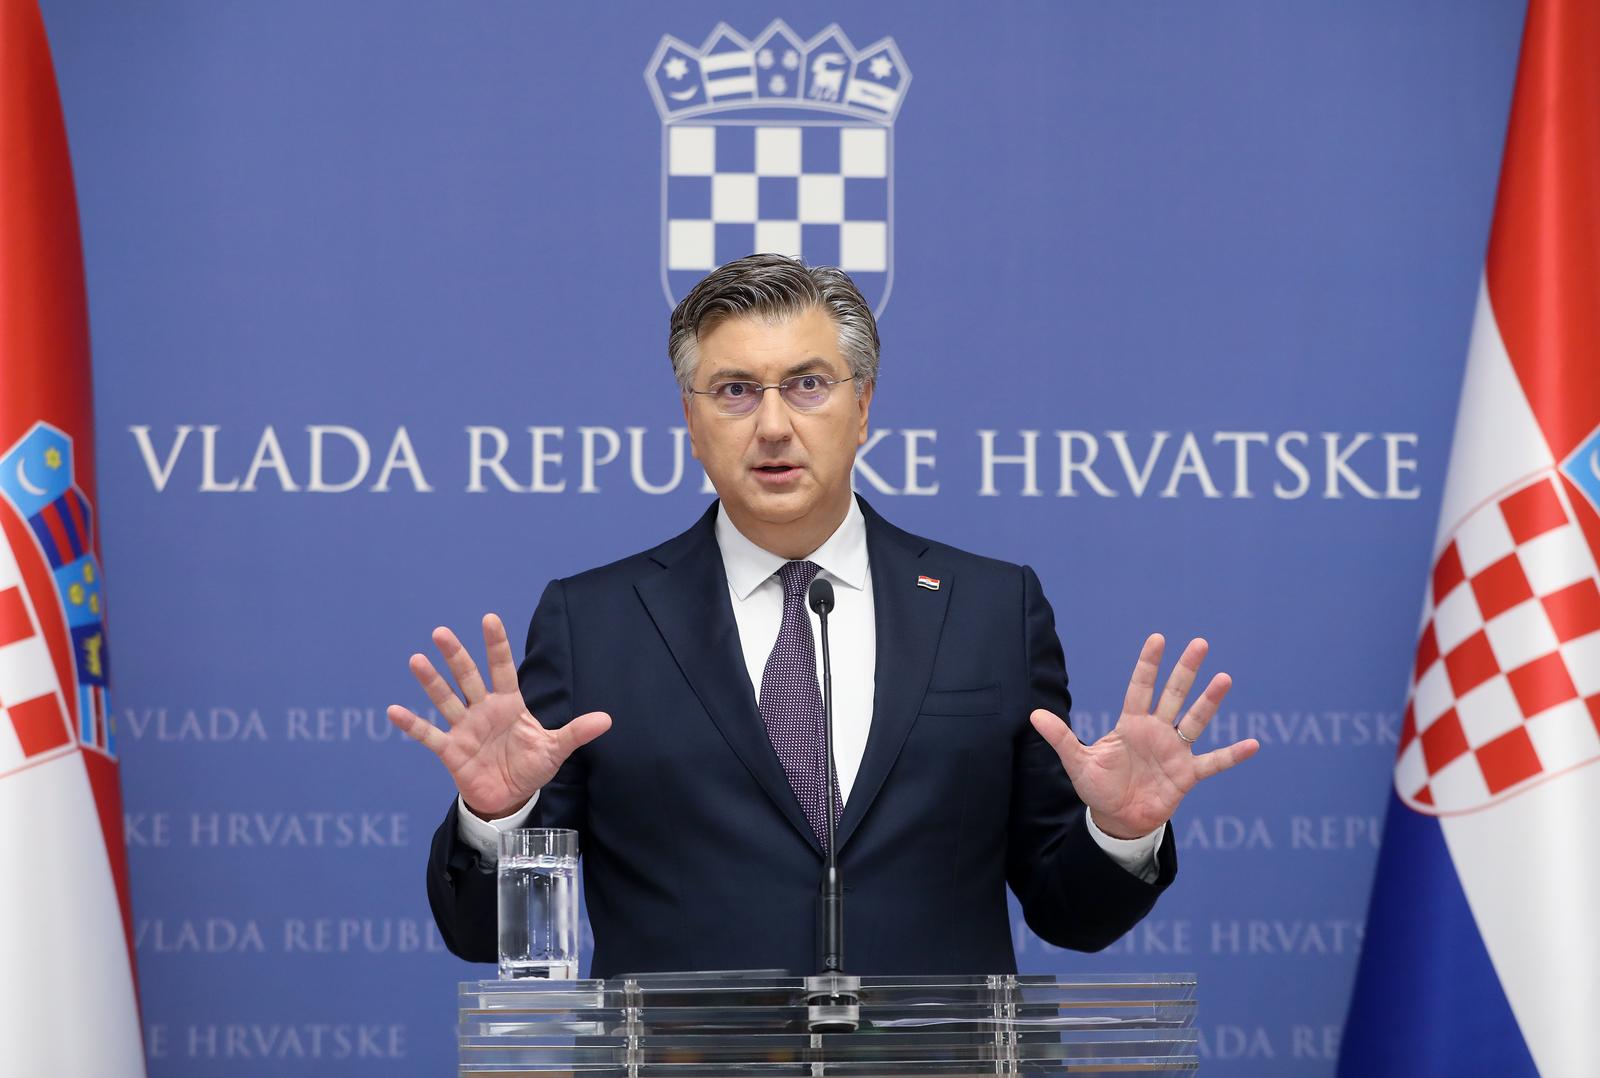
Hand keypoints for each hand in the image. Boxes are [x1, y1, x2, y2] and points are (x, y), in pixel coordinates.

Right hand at [386, 613, 610, 819]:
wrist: (509, 798)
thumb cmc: (531, 766)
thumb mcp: (555, 749)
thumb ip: (576, 732)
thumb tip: (607, 720)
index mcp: (510, 704)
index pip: (503, 669)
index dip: (497, 645)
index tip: (489, 618)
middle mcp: (484, 710)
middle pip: (469, 678)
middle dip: (456, 655)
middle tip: (442, 632)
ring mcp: (465, 729)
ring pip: (446, 700)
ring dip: (431, 681)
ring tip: (417, 660)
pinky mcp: (451, 751)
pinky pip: (429, 735)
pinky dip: (413, 724)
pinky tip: (394, 710)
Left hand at [1029, 634, 1257, 839]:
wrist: (1117, 820)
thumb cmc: (1098, 788)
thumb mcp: (1077, 762)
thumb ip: (1060, 738)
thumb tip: (1033, 715)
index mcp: (1130, 724)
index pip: (1140, 688)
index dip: (1148, 665)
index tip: (1158, 638)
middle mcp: (1156, 731)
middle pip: (1173, 694)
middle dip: (1186, 670)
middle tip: (1201, 643)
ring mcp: (1174, 751)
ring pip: (1195, 720)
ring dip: (1210, 701)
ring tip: (1224, 678)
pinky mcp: (1187, 775)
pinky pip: (1214, 762)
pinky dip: (1233, 755)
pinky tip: (1254, 744)